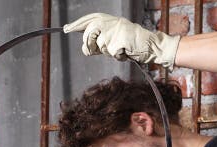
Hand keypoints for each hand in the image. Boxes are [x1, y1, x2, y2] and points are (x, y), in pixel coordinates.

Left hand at [63, 12, 180, 69]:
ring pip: (99, 45)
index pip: (89, 19)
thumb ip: (98, 41)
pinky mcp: (120, 40)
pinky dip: (117, 57)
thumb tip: (84, 48)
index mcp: (108, 20)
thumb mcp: (112, 39)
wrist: (150, 45)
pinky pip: (111, 53)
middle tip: (95, 51)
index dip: (76, 24)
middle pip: (89, 33)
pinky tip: (124, 53)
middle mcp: (111, 22)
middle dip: (89, 44)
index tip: (66, 29)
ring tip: (117, 49)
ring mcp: (115, 30)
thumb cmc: (130, 44)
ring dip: (106, 52)